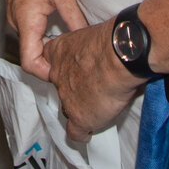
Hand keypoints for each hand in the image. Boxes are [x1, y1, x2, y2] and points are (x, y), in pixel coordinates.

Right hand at [6, 0, 85, 81]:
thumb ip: (74, 20)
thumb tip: (88, 41)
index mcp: (25, 21)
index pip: (30, 63)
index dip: (47, 74)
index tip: (64, 74)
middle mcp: (15, 21)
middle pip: (31, 53)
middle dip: (50, 61)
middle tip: (73, 61)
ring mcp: (13, 14)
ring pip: (30, 40)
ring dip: (47, 45)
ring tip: (69, 45)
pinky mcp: (15, 7)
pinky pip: (28, 28)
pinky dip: (42, 33)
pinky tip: (58, 27)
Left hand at [43, 19, 145, 145]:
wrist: (118, 56)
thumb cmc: (111, 40)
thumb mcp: (93, 35)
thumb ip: (91, 46)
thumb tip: (103, 51)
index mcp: (59, 51)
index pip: (49, 61)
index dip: (61, 67)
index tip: (72, 70)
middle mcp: (58, 75)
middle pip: (60, 86)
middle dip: (73, 88)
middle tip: (90, 88)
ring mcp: (66, 97)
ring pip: (68, 107)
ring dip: (80, 107)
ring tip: (94, 107)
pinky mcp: (79, 116)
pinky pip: (75, 131)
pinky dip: (82, 132)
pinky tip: (88, 131)